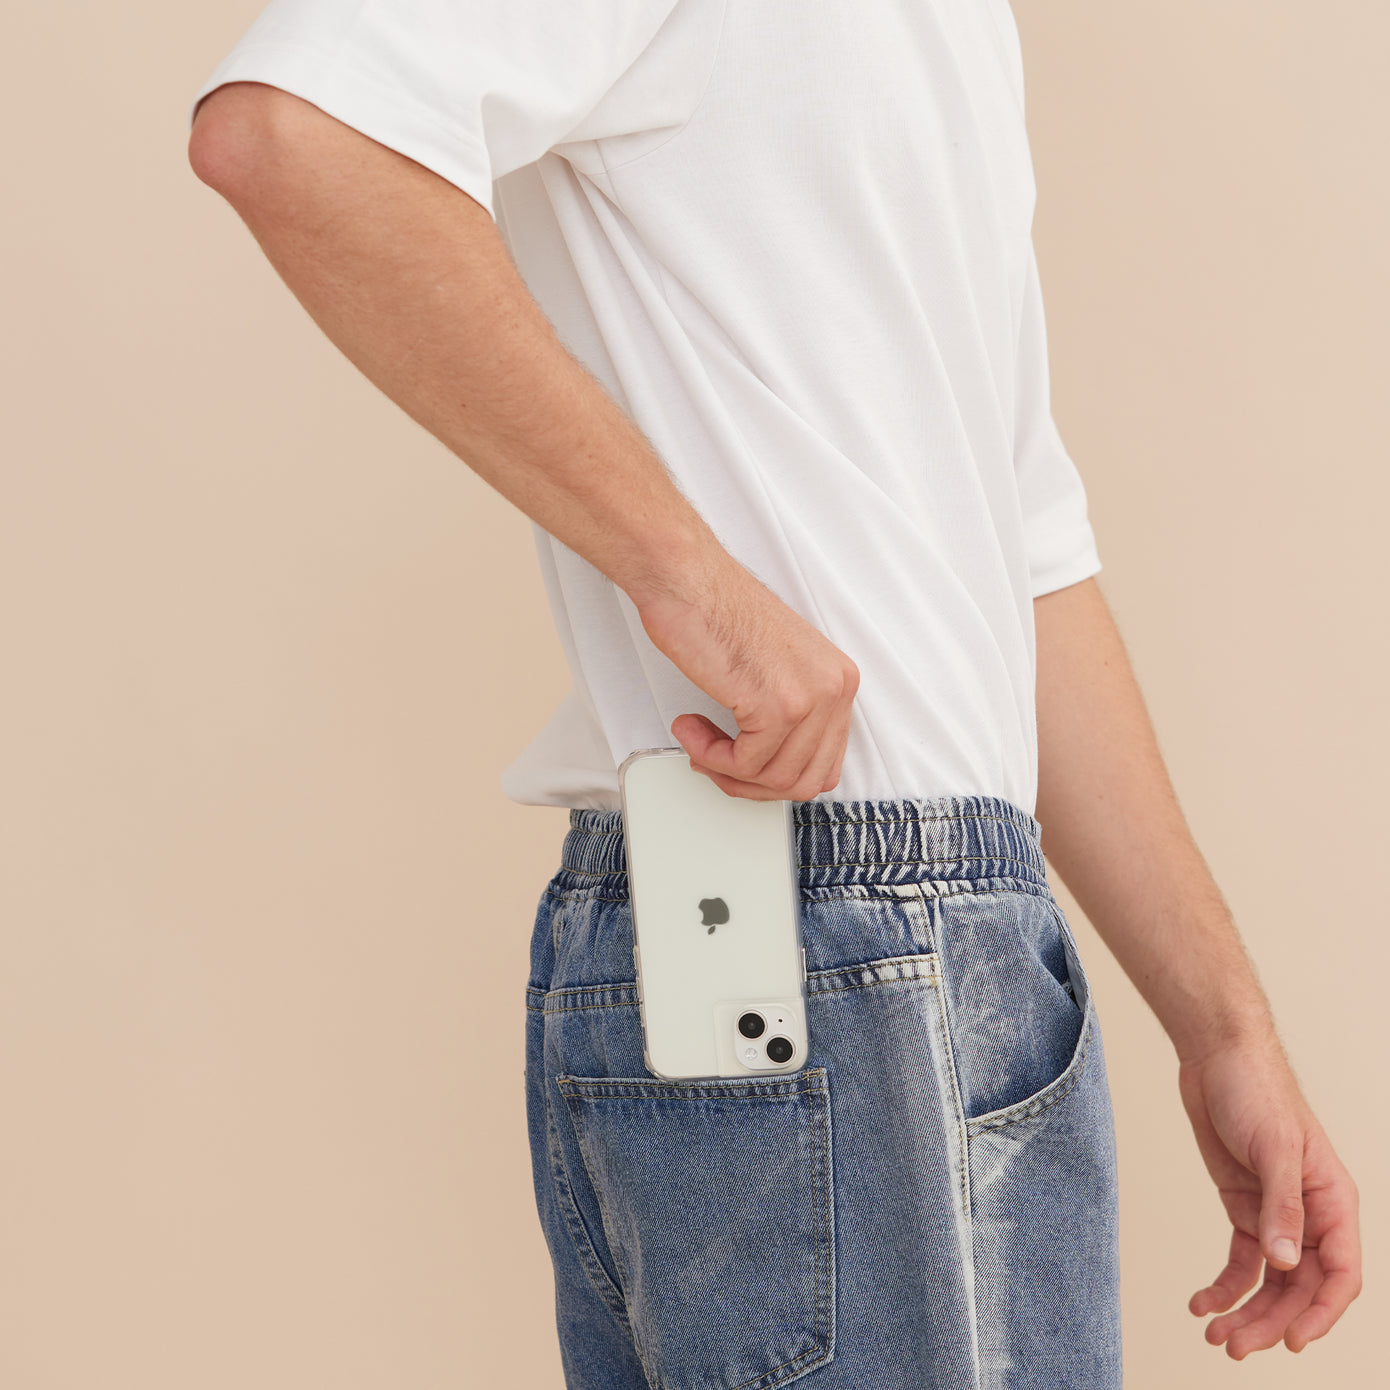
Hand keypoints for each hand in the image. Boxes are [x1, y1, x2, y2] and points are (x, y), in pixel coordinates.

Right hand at [633, 555, 859, 800]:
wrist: (688, 580)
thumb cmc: (717, 613)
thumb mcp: (774, 669)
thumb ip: (788, 715)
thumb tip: (774, 764)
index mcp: (838, 680)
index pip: (826, 764)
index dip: (777, 776)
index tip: (745, 765)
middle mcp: (834, 687)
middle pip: (805, 779)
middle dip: (752, 783)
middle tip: (717, 763)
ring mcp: (810, 697)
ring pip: (775, 779)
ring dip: (726, 770)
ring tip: (699, 742)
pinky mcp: (778, 705)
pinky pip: (745, 763)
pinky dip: (710, 756)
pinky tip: (691, 728)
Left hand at [1176, 1032, 1361, 1357]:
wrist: (1216, 1056)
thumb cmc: (1257, 1090)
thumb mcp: (1275, 1147)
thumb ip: (1281, 1206)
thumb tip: (1287, 1264)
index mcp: (1334, 1203)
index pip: (1340, 1276)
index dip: (1320, 1314)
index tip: (1290, 1341)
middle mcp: (1310, 1216)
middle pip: (1300, 1288)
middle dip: (1270, 1322)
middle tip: (1233, 1348)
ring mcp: (1276, 1214)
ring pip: (1270, 1282)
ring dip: (1245, 1312)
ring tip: (1214, 1338)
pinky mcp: (1243, 1206)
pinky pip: (1241, 1260)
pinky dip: (1223, 1285)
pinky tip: (1200, 1303)